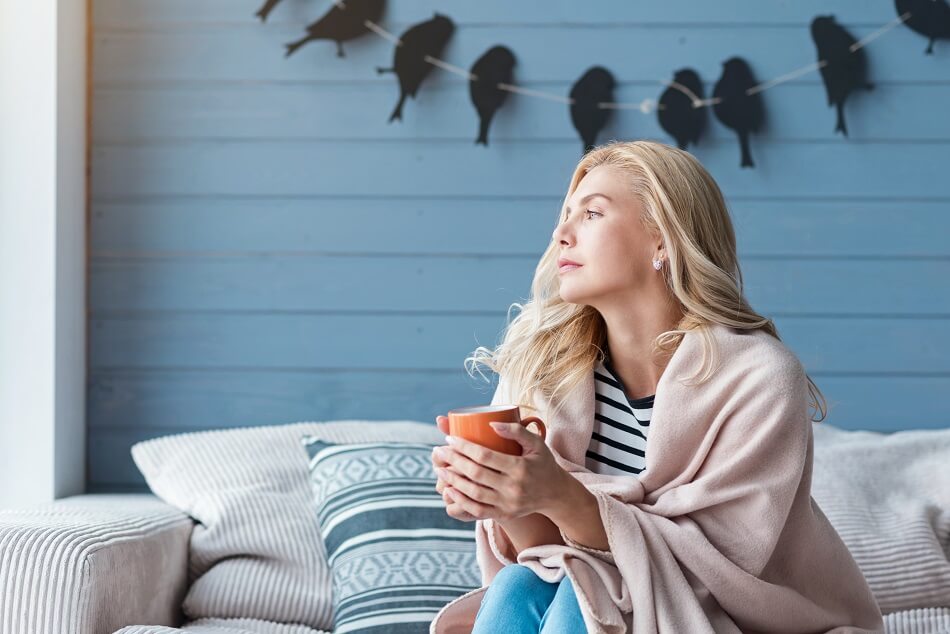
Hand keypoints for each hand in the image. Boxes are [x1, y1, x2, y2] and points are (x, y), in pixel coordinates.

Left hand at [432, 418, 567, 522]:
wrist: (555, 494)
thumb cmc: (543, 463)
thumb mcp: (536, 443)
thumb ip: (517, 431)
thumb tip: (491, 424)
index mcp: (520, 468)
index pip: (485, 456)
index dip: (464, 446)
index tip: (449, 437)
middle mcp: (513, 488)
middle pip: (476, 474)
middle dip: (453, 461)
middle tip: (438, 450)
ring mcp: (508, 504)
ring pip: (473, 493)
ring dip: (453, 480)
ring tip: (439, 468)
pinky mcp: (504, 515)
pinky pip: (477, 510)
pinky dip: (460, 501)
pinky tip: (449, 490)